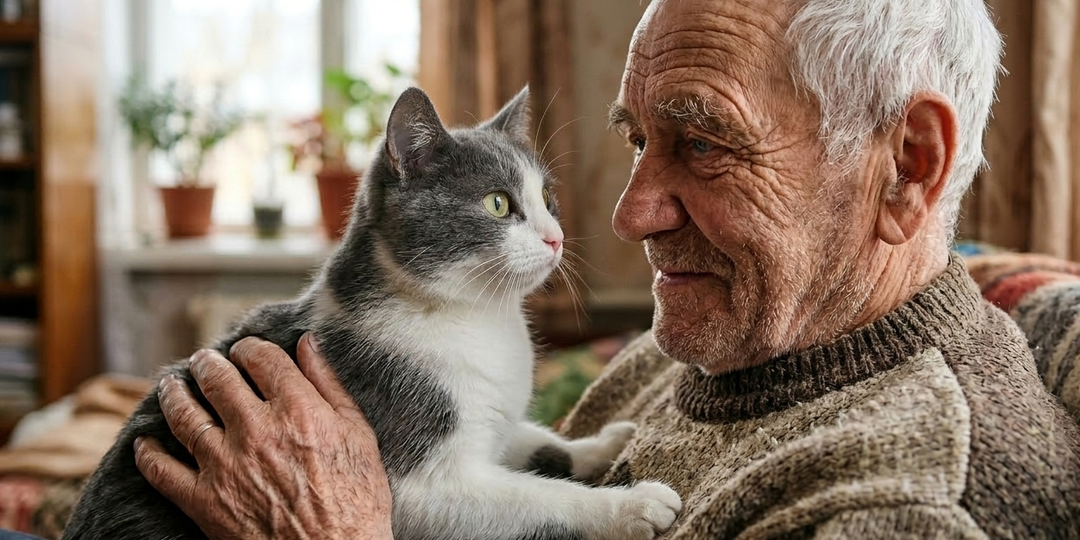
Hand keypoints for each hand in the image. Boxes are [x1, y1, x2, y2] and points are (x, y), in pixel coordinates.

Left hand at [134, 334, 392, 539]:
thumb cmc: (356, 499)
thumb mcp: (358, 435)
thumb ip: (329, 386)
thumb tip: (308, 345)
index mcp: (298, 411)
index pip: (260, 358)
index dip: (249, 347)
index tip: (245, 350)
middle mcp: (257, 431)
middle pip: (216, 379)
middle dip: (207, 363)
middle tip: (203, 361)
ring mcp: (225, 466)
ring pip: (184, 416)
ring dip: (173, 394)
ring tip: (171, 386)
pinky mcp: (205, 502)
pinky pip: (162, 471)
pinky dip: (148, 453)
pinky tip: (145, 443)